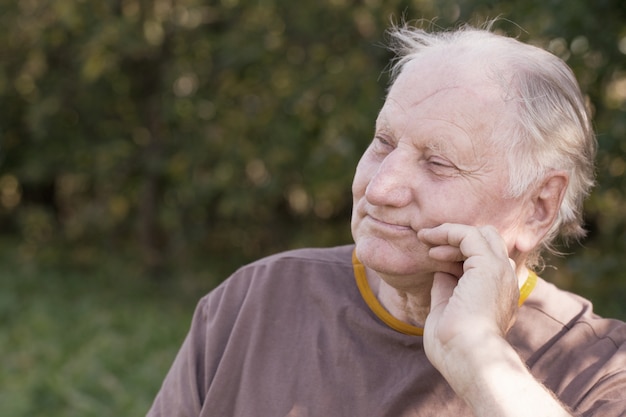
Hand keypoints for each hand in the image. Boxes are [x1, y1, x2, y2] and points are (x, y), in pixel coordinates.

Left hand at [417, 223, 519, 383]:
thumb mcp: (446, 310)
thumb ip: (446, 288)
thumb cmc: (453, 347)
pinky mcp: (488, 265)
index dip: (457, 253)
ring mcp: (500, 271)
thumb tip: (440, 271)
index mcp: (498, 293)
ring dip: (450, 233)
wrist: (468, 357)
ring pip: (481, 234)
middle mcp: (505, 280)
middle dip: (458, 237)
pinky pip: (469, 234)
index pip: (484, 260)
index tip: (432, 256)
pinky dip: (448, 232)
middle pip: (488, 241)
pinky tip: (429, 240)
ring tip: (424, 238)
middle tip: (429, 242)